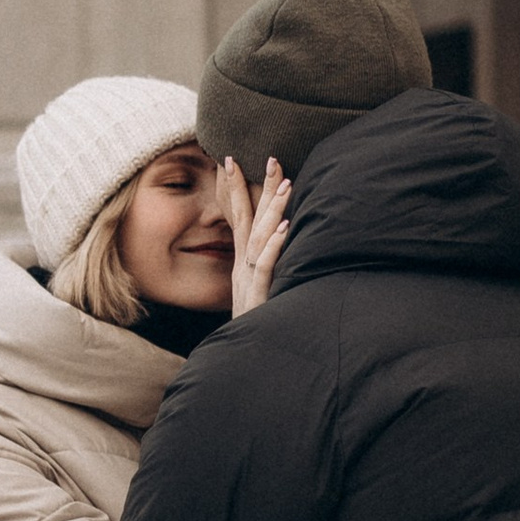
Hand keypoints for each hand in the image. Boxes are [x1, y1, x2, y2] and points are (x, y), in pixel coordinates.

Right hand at [220, 154, 290, 315]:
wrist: (240, 363)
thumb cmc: (255, 328)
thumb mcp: (258, 295)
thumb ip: (264, 272)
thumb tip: (279, 248)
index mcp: (243, 264)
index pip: (238, 219)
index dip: (235, 189)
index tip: (232, 160)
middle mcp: (242, 268)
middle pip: (248, 220)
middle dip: (258, 187)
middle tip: (270, 157)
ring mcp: (248, 281)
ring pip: (259, 238)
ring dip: (272, 209)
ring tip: (287, 183)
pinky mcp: (257, 296)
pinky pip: (266, 266)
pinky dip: (275, 246)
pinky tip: (287, 228)